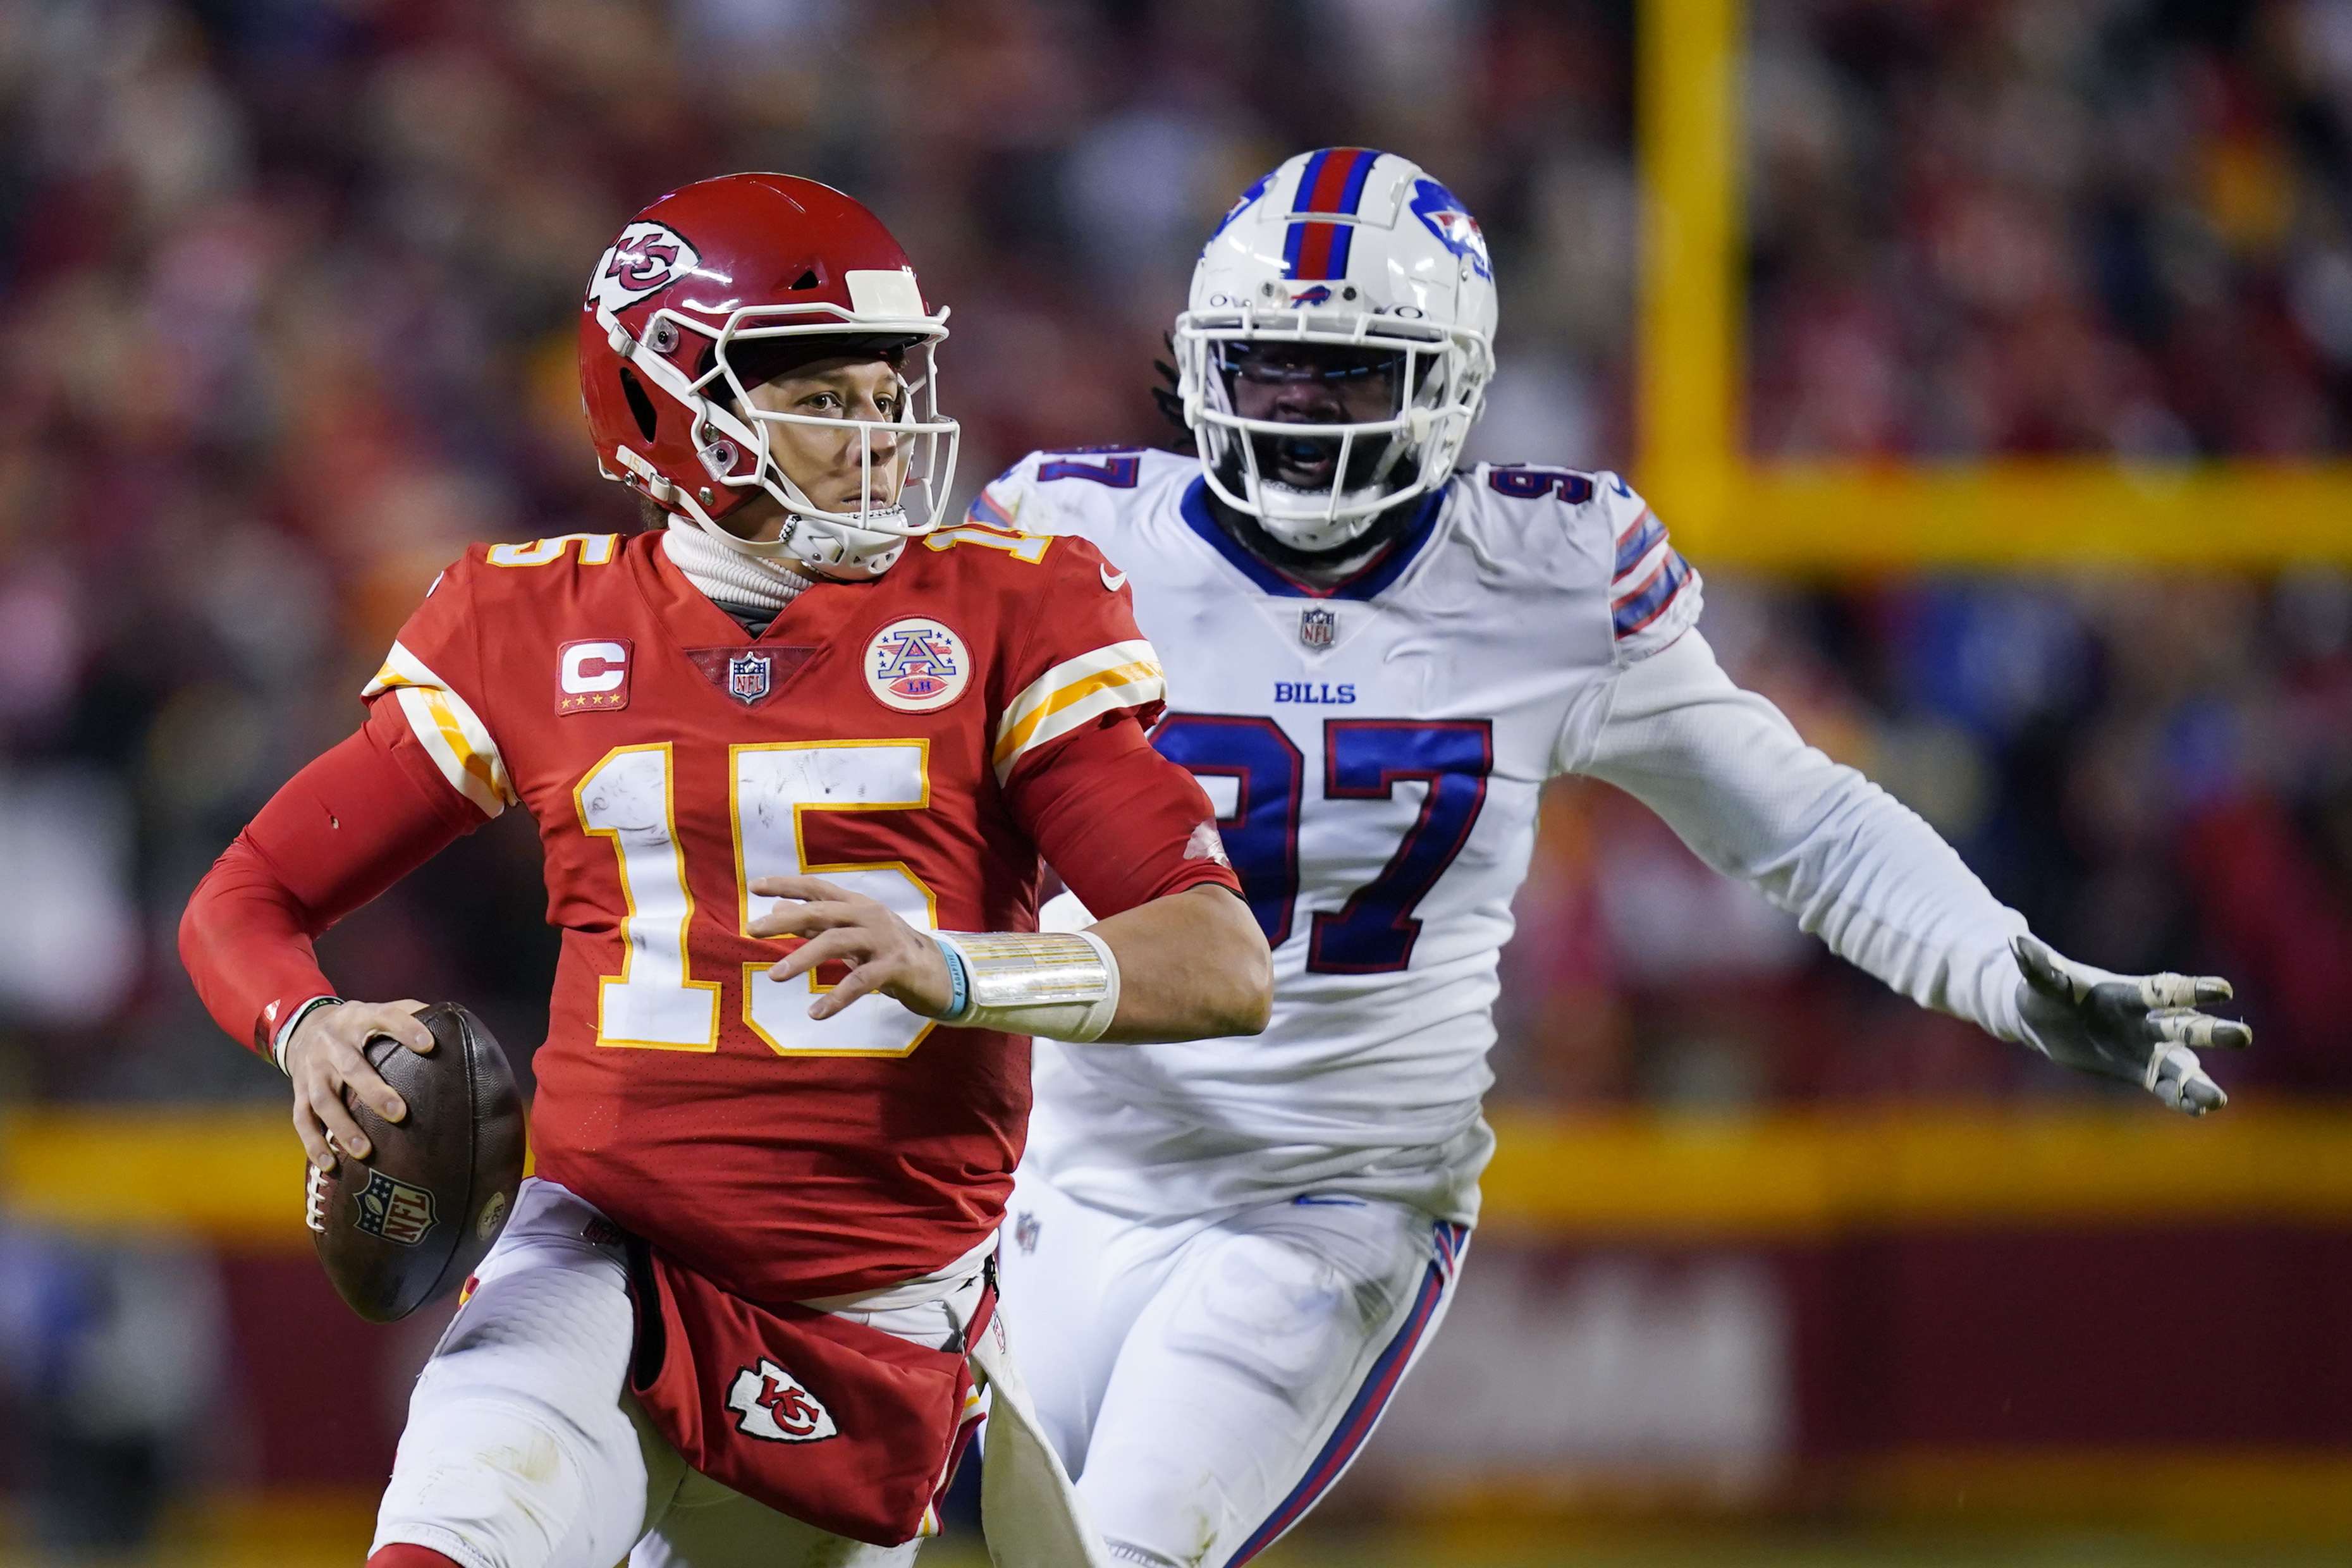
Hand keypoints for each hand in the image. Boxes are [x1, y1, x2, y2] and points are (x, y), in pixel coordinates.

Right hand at [284, 999, 434, 1170]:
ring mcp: (313, 1069)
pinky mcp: (299, 1091)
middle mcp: (332, 1043)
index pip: (384, 1017)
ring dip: (343, 1126)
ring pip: (323, 1099)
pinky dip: (313, 1143)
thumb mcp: (378, 1011)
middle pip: (352, 1067)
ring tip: (365, 1151)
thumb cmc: (357, 1025)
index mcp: (358, 1018)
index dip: (405, 1029)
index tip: (429, 1045)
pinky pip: (302, 1119)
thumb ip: (410, 1014)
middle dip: (374, 1092)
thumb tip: (452, 1026)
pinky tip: (330, 1164)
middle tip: (400, 1114)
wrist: (303, 1028)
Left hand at [748, 875, 953, 1019]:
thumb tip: (777, 909)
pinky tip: (816, 1013)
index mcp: (857, 905)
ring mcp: (883, 939)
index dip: (787, 884)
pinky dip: (837, 997)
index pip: (817, 887)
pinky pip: (861, 980)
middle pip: (821, 911)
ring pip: (836, 941)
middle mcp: (869, 915)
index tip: (754, 886)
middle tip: (752, 930)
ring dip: (803, 957)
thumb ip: (817, 923)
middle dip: (785, 920)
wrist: (941, 975)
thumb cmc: (891, 954)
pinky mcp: (896, 966)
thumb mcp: (852, 935)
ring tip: (775, 975)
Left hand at [2012, 936, 2250, 1115]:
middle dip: (2210, 1032)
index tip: (2223, 989)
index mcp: (2127, 993)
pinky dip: (2180, 1098)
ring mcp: (2145, 1048)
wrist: (2043, 1019)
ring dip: (2197, 1081)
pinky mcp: (2137, 1071)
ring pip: (2179, 1064)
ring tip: (2218, 1100)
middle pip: (2183, 1027)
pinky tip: (2201, 1110)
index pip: (2164, 991)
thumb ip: (2038, 965)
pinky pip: (2163, 1086)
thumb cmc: (2045, 993)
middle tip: (2243, 1036)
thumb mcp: (2041, 981)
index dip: (2191, 991)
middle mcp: (2145, 1021)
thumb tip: (2016, 939)